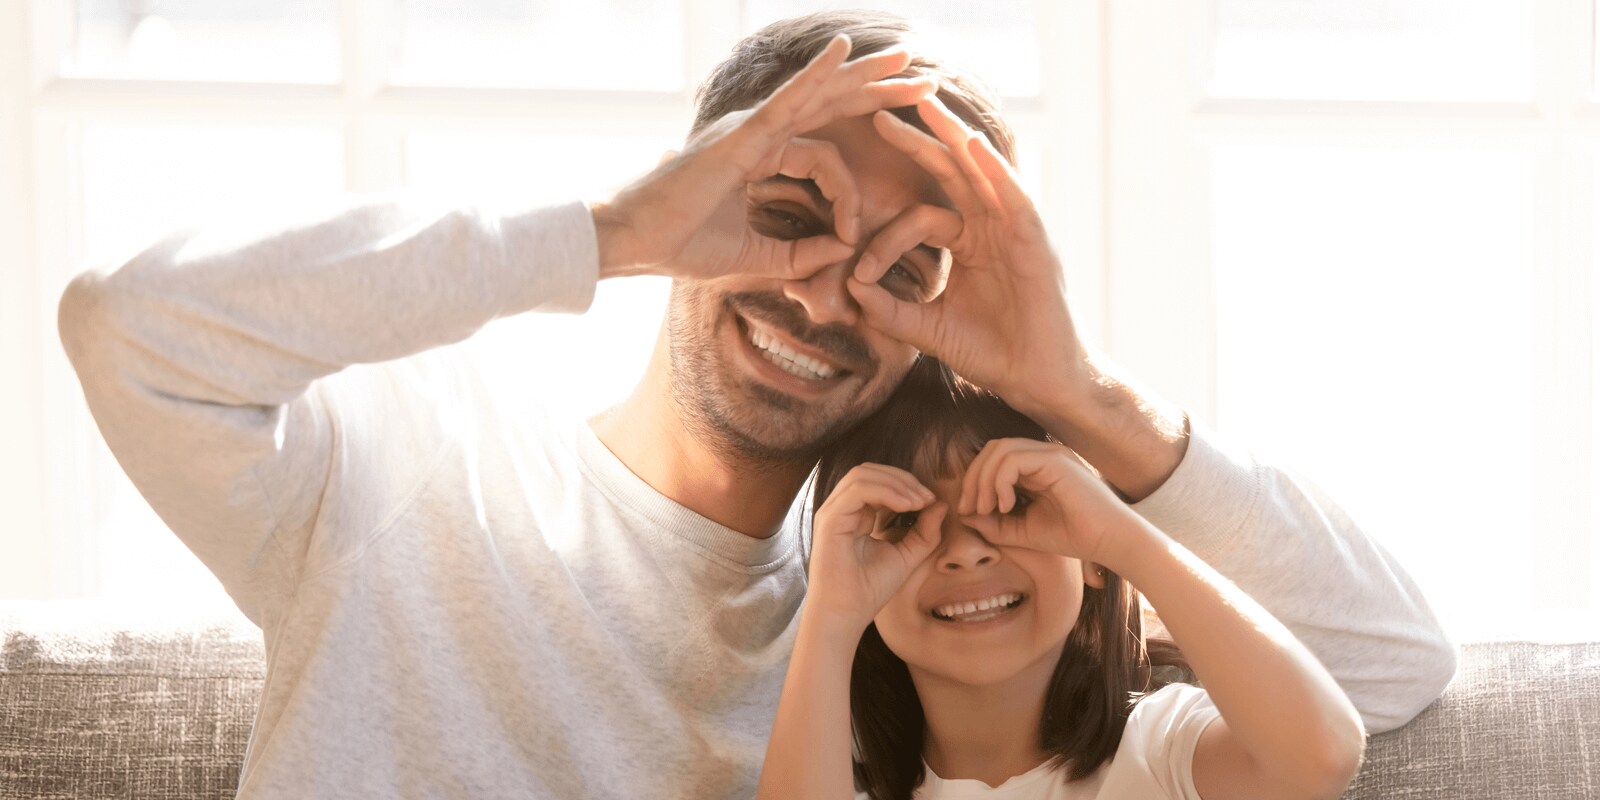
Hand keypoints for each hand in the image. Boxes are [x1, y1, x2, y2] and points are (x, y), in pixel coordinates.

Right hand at [591, 35, 935, 280]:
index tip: (852, 236)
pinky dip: (817, 74)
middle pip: (831, 106)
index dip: (847, 195)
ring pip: (821, 96)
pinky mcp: (742, 133)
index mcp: (760, 154)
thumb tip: (842, 253)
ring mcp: (751, 126)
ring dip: (867, 76)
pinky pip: (788, 99)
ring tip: (910, 58)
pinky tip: (844, 50)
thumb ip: (798, 257)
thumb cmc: (679, 244)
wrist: (634, 242)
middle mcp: (758, 131)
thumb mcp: (753, 258)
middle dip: (878, 91)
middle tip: (925, 80)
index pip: (824, 156)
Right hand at [809, 464, 947, 631]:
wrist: (845, 615)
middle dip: (903, 478)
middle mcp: (840, 509)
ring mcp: (832, 512)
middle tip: (927, 497)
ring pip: (863, 474)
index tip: (931, 500)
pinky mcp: (830, 519)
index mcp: (854, 515)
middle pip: (870, 471)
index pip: (877, 481)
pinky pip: (858, 489)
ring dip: (896, 482)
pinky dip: (886, 492)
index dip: (906, 484)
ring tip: (919, 501)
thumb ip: (924, 532)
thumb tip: (940, 504)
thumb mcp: (907, 557)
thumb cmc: (869, 590)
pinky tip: (907, 505)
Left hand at [844, 98, 1084, 416]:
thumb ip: (891, 311)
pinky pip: (1013, 196)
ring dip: (953, 134)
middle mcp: (989, 227)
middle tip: (880, 113)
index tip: (858, 273)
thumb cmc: (992, 353)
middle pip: (950, 172)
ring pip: (980, 170)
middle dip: (917, 141)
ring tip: (927, 103)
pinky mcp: (1033, 240)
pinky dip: (994, 169)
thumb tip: (850, 290)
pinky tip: (973, 145)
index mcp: (967, 242)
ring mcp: (1012, 229)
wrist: (1037, 380)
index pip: (919, 218)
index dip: (883, 240)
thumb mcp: (929, 330)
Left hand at [957, 438, 1134, 564]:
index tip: (967, 511)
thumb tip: (965, 515)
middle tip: (970, 509)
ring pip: (1000, 450)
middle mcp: (1043, 455)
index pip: (994, 458)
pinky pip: (1013, 460)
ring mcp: (1051, 454)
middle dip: (973, 478)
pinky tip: (1006, 506)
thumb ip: (994, 523)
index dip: (974, 481)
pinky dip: (1000, 482)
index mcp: (1036, 467)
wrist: (1110, 542)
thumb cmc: (1073, 537)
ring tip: (987, 509)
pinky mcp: (1056, 461)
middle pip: (992, 449)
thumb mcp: (1023, 532)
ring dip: (984, 480)